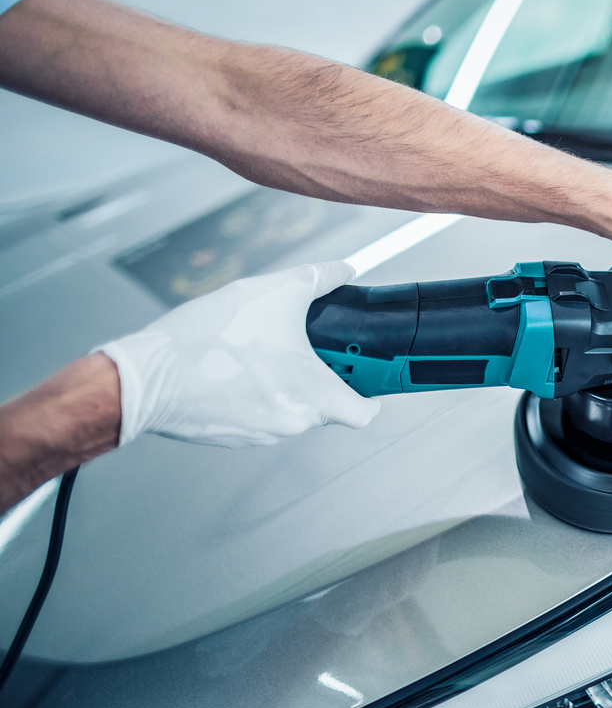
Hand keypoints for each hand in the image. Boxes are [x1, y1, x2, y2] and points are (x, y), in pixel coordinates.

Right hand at [96, 262, 380, 447]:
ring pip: (288, 404)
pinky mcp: (231, 436)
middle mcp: (292, 422)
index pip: (364, 412)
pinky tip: (234, 364)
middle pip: (324, 401)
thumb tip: (344, 271)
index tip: (365, 371)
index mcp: (313, 396)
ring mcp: (261, 433)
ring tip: (259, 347)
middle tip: (302, 343)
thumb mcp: (273, 291)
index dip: (370, 390)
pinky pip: (256, 412)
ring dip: (283, 380)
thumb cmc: (207, 340)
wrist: (144, 376)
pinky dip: (253, 391)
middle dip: (318, 372)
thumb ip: (319, 279)